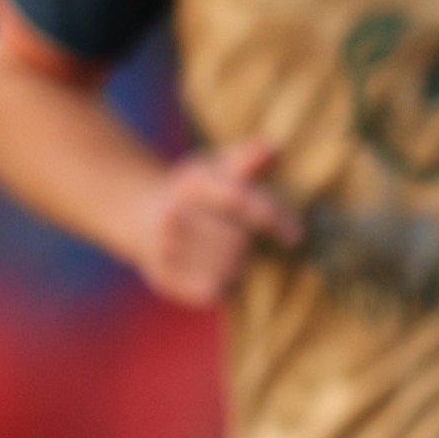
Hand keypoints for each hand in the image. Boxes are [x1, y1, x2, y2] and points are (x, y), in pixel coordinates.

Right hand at [133, 141, 294, 306]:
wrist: (142, 216)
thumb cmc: (197, 193)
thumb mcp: (217, 168)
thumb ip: (247, 160)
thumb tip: (274, 147)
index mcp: (191, 183)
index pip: (239, 200)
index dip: (273, 219)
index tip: (296, 237)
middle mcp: (173, 214)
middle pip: (236, 241)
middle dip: (248, 242)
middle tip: (240, 239)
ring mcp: (164, 247)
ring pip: (227, 268)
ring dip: (238, 265)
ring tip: (226, 254)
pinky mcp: (163, 277)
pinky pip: (212, 290)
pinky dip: (224, 285)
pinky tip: (217, 271)